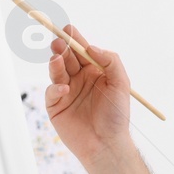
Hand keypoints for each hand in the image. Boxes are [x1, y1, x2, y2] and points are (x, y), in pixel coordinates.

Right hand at [45, 24, 132, 166]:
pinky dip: (55, 88)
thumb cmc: (116, 116)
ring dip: (56, 63)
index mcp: (94, 72)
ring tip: (57, 59)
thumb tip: (90, 47)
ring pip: (56, 71)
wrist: (107, 144)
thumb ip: (110, 61)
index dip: (74, 39)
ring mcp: (66, 92)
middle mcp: (79, 79)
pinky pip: (52, 92)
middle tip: (58, 41)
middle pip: (66, 57)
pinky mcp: (56, 106)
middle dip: (61, 47)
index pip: (82, 50)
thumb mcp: (121, 84)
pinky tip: (64, 89)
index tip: (68, 28)